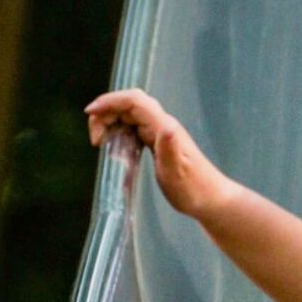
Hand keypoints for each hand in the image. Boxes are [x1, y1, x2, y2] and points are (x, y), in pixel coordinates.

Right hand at [84, 88, 228, 220]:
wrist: (211, 200)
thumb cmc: (193, 190)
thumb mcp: (177, 172)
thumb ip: (170, 149)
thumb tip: (167, 126)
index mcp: (165, 127)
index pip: (134, 101)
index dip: (110, 101)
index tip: (89, 113)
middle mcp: (162, 125)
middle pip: (128, 105)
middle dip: (106, 114)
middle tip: (95, 139)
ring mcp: (161, 133)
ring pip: (129, 116)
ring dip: (110, 123)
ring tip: (99, 143)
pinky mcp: (158, 143)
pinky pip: (133, 128)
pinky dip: (118, 132)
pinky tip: (113, 147)